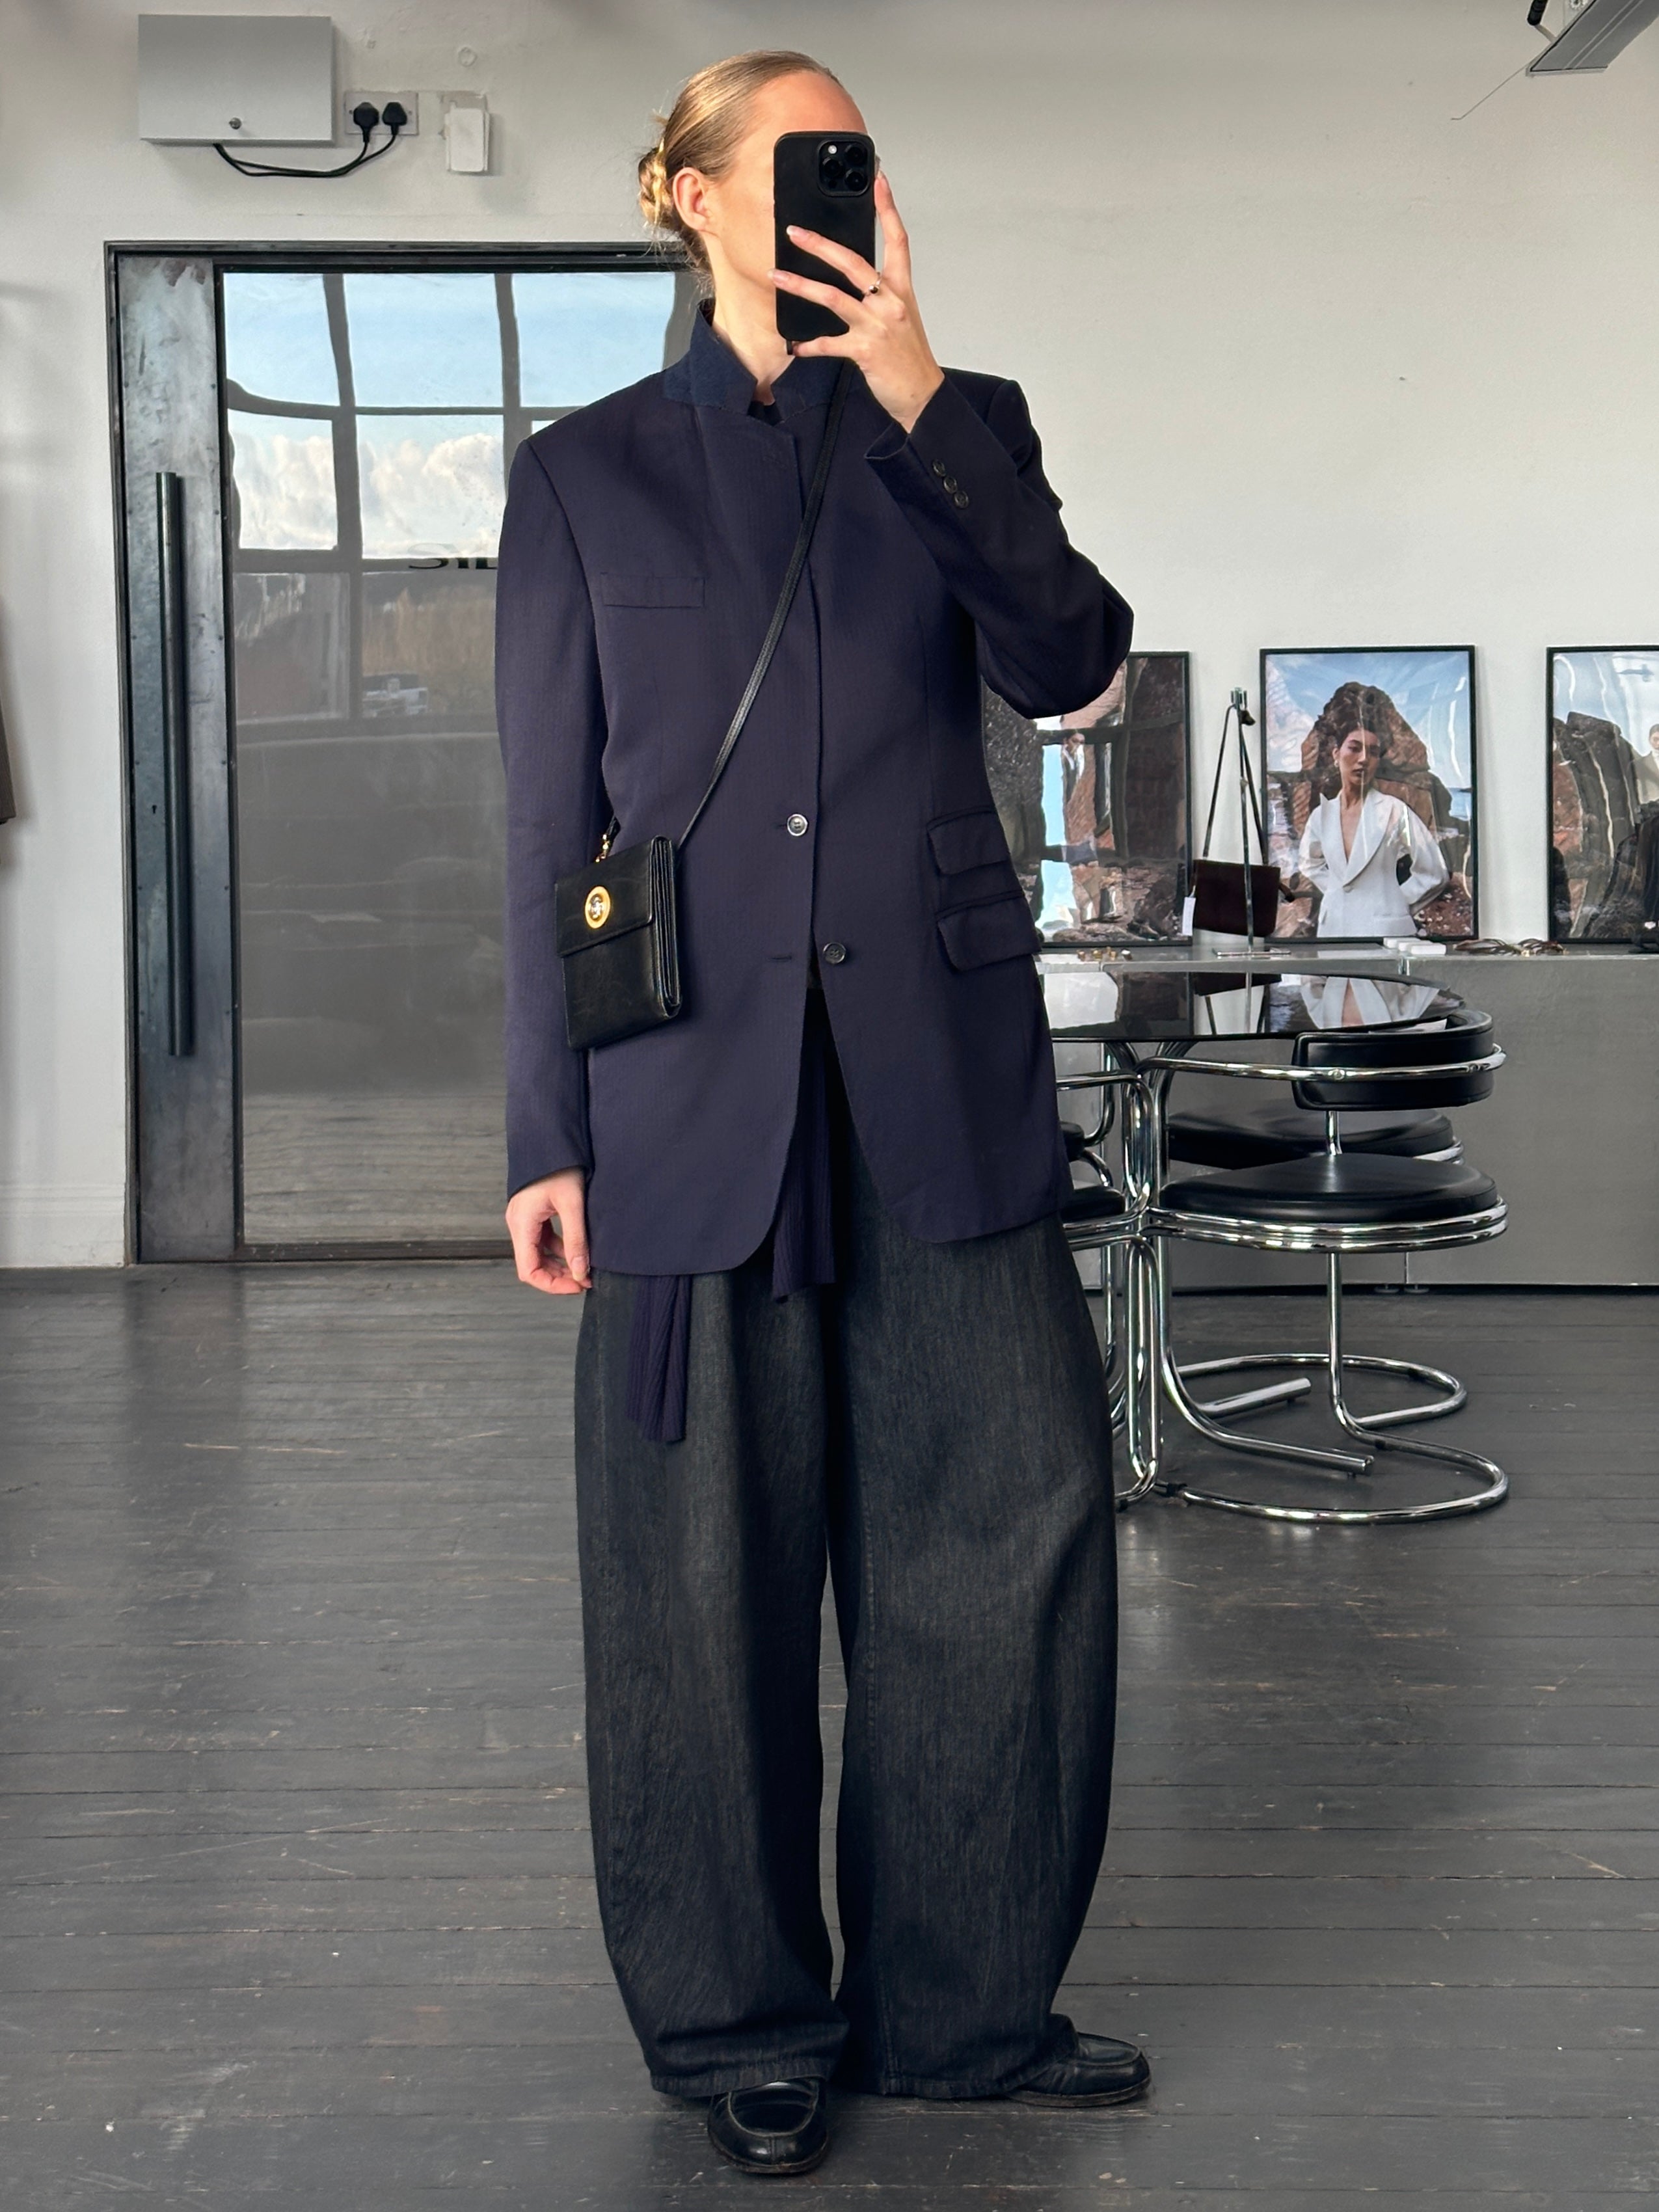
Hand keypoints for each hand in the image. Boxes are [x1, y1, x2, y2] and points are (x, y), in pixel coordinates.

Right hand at [506, 1168, 590, 1294]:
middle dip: (559, 1276)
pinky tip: (577, 1249)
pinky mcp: (533, 1213)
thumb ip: (575, 1239)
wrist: (552, 1137)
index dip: (553, 1284)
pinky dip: (559, 1248)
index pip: (529, 1271)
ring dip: (560, 1263)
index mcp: (522, 1224)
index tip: (578, 1285)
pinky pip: (543, 1239)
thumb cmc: (561, 1165)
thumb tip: (580, 1272)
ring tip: (585, 1267)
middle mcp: (518, 1223)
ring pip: (538, 1253)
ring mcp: (524, 1218)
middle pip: (533, 1264)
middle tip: (586, 1279)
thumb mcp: (572, 1204)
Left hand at [772, 173, 944, 432]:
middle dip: (820, 245)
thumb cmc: (909, 357)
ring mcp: (876, 325)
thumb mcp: (901, 318)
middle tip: (795, 232)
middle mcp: (890, 302)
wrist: (922, 394)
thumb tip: (853, 283)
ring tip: (776, 276)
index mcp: (901, 290)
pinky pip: (829, 343)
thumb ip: (880, 296)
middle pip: (853, 263)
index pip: (898, 240)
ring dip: (800, 286)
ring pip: (833, 297)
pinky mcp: (864, 350)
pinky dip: (810, 345)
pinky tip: (795, 345)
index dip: (888, 208)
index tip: (878, 180)